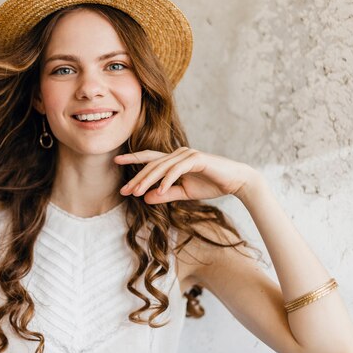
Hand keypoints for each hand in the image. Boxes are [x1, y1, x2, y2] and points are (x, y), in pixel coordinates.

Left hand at [114, 147, 258, 203]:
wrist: (236, 182)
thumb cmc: (211, 185)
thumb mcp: (184, 193)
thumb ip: (165, 194)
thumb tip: (145, 198)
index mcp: (174, 160)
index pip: (149, 158)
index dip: (133, 158)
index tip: (116, 160)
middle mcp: (178, 154)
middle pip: (151, 165)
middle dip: (137, 178)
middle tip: (124, 190)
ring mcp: (187, 155)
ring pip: (161, 167)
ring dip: (148, 180)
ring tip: (136, 193)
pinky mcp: (196, 159)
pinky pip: (177, 170)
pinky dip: (167, 181)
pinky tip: (159, 191)